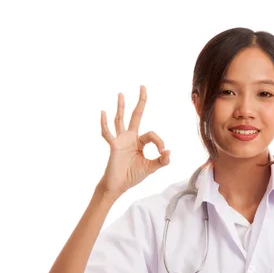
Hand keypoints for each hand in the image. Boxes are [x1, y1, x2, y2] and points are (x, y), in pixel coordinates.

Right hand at [97, 85, 169, 199]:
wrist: (118, 186)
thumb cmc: (132, 176)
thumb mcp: (150, 168)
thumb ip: (160, 161)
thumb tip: (169, 152)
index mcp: (139, 142)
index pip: (152, 134)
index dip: (159, 141)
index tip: (162, 152)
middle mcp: (130, 138)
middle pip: (136, 115)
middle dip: (140, 102)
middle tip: (143, 86)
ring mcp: (120, 140)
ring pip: (121, 120)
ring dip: (121, 107)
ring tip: (121, 93)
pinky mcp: (113, 146)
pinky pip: (108, 133)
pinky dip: (105, 123)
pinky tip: (104, 112)